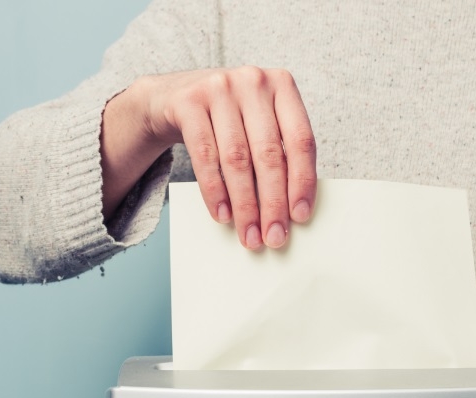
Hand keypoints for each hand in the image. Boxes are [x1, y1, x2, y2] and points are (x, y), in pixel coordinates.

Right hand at [101, 66, 315, 249]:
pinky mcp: (188, 102)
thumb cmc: (228, 118)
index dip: (302, 182)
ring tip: (249, 234)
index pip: (300, 140)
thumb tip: (291, 209)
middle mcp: (253, 81)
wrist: (173, 96)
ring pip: (237, 159)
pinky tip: (222, 214)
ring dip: (244, 204)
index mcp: (282, 85)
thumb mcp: (259, 122)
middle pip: (268, 154)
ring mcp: (219, 87)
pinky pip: (204, 156)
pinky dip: (214, 191)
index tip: (300, 216)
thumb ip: (277, 151)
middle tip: (273, 237)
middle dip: (273, 202)